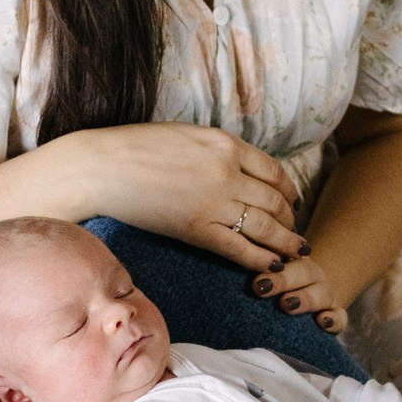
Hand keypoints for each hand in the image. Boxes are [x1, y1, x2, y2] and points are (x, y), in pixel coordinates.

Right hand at [76, 123, 305, 272]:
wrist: (105, 167)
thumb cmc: (137, 147)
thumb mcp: (188, 135)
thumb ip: (216, 149)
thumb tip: (235, 164)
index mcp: (226, 144)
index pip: (274, 171)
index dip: (289, 190)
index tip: (293, 201)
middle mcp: (228, 172)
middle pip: (275, 200)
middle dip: (290, 219)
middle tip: (293, 231)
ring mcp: (215, 202)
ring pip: (265, 226)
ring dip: (285, 241)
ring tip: (296, 253)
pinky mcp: (197, 229)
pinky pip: (239, 248)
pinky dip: (260, 259)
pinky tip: (272, 267)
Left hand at [249, 247, 347, 335]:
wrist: (310, 290)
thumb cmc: (277, 285)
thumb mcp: (266, 273)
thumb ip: (252, 270)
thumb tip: (220, 266)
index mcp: (293, 260)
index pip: (286, 256)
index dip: (270, 265)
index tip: (252, 277)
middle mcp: (312, 275)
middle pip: (303, 272)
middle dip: (282, 280)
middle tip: (261, 288)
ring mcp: (325, 294)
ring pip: (321, 293)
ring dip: (304, 298)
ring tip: (287, 304)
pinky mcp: (335, 314)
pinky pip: (339, 317)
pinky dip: (333, 320)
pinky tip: (322, 322)